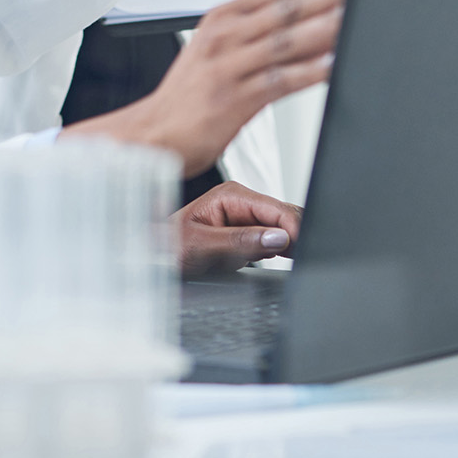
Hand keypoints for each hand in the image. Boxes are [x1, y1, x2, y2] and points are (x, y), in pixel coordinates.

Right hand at [63, 0, 349, 175]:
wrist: (150, 134)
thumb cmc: (187, 97)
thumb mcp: (214, 50)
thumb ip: (253, 33)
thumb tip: (299, 21)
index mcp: (223, 19)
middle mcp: (226, 36)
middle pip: (286, 8)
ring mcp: (230, 66)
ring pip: (287, 40)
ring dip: (326, 25)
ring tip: (358, 12)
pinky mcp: (235, 98)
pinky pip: (281, 81)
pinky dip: (310, 72)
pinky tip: (335, 64)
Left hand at [174, 181, 300, 276]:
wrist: (156, 256)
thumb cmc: (170, 247)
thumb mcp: (203, 247)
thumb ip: (240, 241)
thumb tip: (277, 237)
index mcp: (231, 195)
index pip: (278, 209)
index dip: (294, 230)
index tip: (301, 250)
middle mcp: (242, 201)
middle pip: (286, 216)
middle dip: (296, 237)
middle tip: (299, 261)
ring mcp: (247, 216)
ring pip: (284, 228)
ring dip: (290, 244)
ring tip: (289, 262)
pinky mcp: (250, 231)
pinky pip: (275, 238)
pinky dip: (282, 250)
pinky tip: (274, 259)